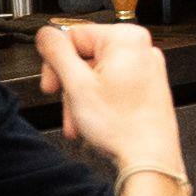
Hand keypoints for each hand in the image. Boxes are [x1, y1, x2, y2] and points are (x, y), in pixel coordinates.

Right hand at [37, 21, 186, 186]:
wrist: (150, 161)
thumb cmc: (124, 127)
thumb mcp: (77, 85)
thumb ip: (56, 53)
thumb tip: (45, 34)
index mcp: (126, 39)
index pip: (73, 36)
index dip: (56, 63)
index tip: (51, 85)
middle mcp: (141, 49)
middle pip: (85, 58)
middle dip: (71, 87)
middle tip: (67, 106)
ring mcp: (147, 69)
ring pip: (97, 75)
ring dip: (82, 99)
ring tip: (80, 121)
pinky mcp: (148, 87)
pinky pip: (113, 86)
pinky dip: (99, 102)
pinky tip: (93, 121)